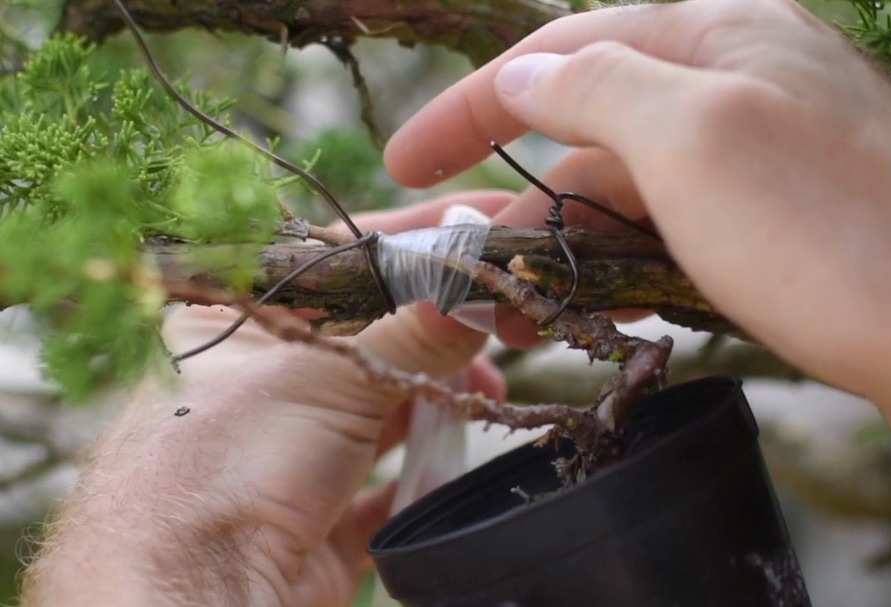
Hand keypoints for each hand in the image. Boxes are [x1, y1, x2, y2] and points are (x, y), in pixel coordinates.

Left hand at [21, 192, 509, 606]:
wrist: (196, 597)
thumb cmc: (225, 462)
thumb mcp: (325, 377)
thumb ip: (411, 334)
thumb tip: (477, 297)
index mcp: (239, 321)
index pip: (339, 260)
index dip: (412, 243)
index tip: (475, 227)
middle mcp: (261, 380)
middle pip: (371, 334)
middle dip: (437, 328)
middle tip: (496, 320)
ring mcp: (291, 448)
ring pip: (383, 405)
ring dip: (439, 396)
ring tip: (487, 389)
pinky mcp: (319, 511)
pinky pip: (385, 478)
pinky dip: (424, 466)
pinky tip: (455, 454)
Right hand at [384, 0, 890, 434]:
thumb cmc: (833, 234)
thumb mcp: (693, 139)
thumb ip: (597, 89)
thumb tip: (526, 77)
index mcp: (713, 37)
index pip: (559, 54)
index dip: (471, 107)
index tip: (406, 161)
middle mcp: (731, 86)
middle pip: (586, 131)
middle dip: (515, 201)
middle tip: (465, 273)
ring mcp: (752, 158)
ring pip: (623, 193)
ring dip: (561, 249)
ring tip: (518, 315)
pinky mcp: (768, 223)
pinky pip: (665, 233)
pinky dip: (618, 269)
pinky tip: (594, 310)